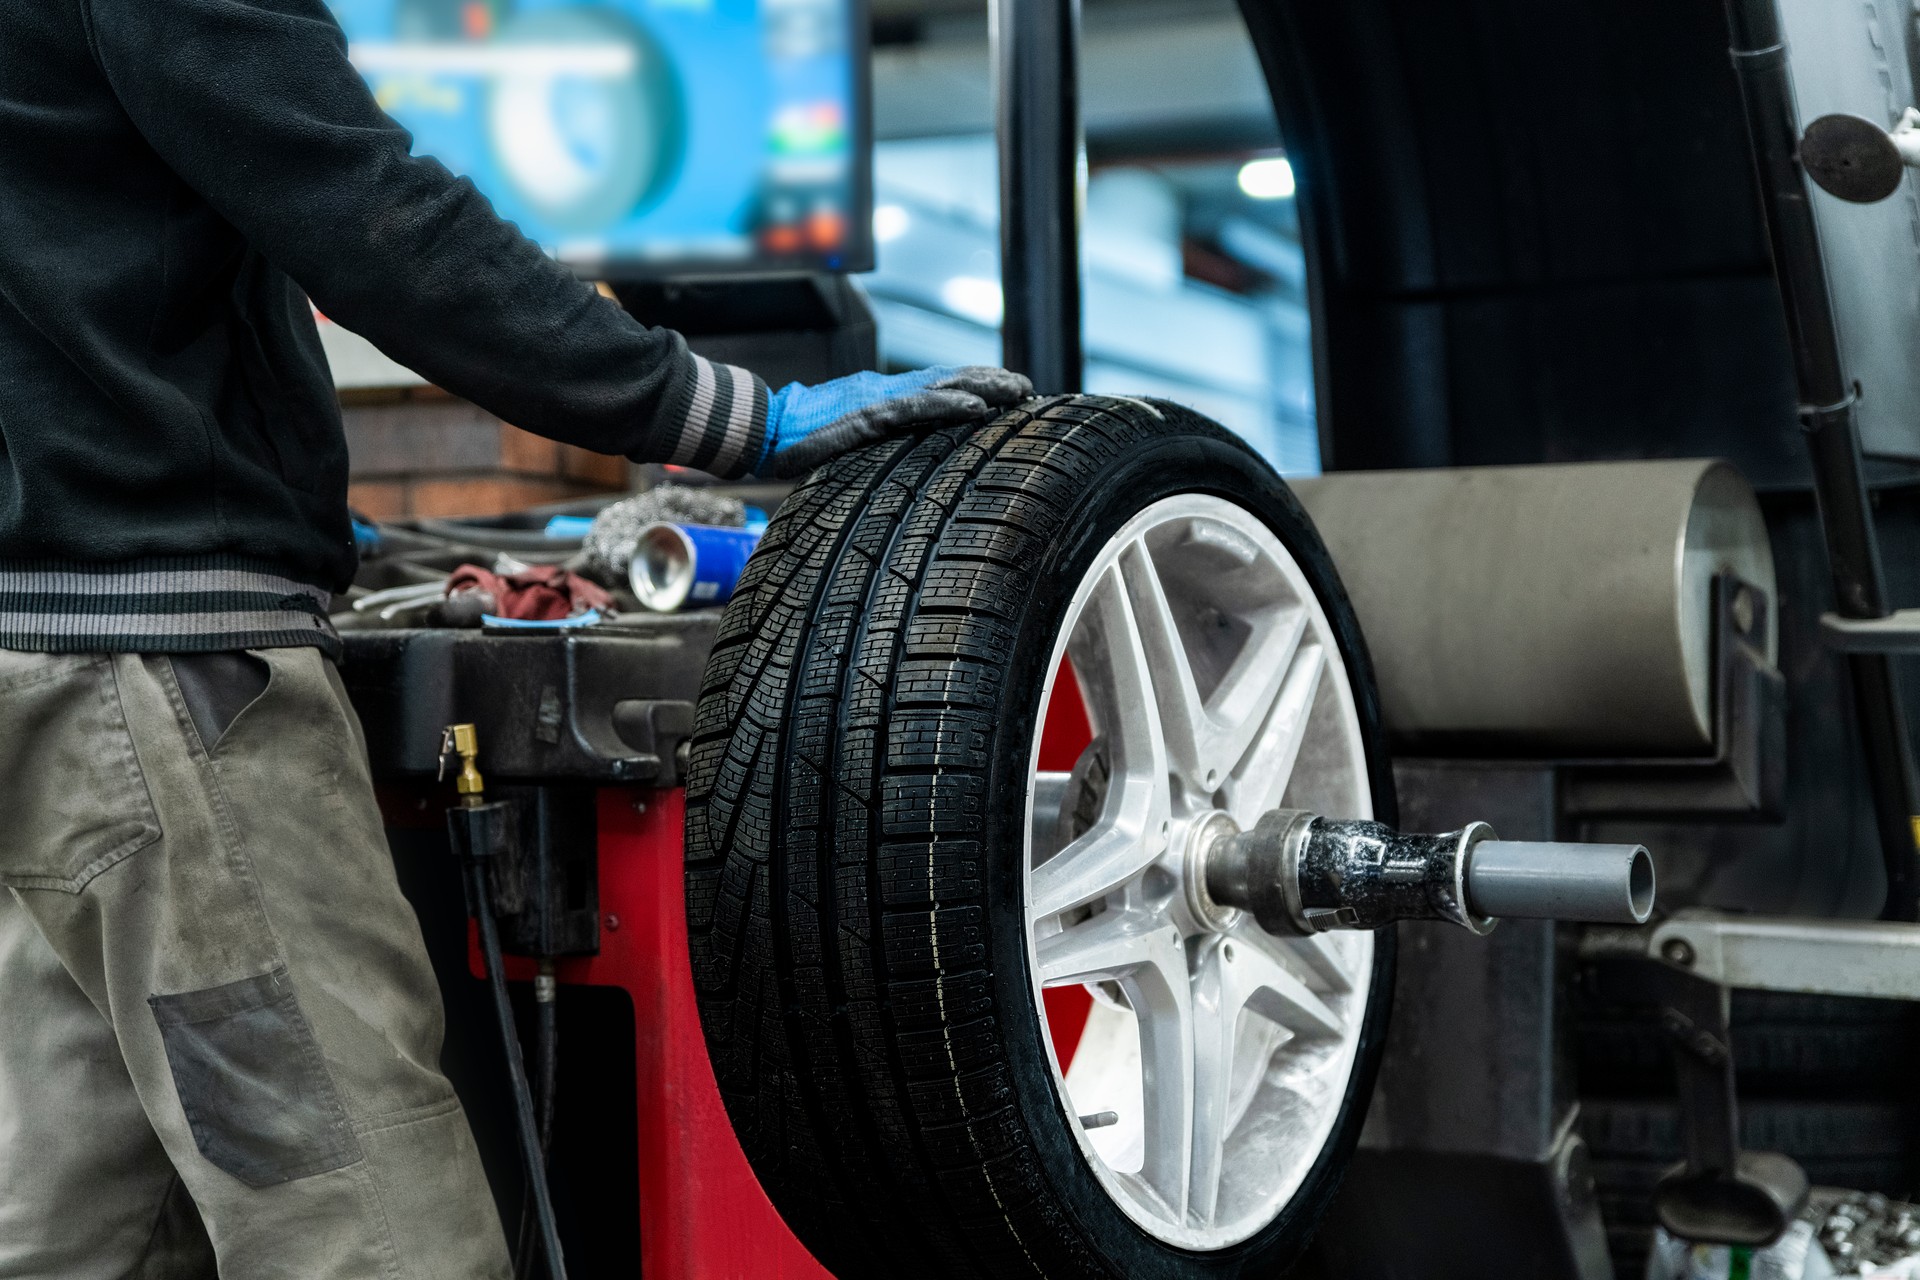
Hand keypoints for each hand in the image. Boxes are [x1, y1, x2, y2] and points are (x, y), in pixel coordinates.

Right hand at [758, 366, 1032, 477]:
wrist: (761, 432)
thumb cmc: (798, 442)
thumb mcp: (845, 443)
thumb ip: (872, 443)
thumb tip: (893, 462)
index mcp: (882, 400)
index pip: (936, 387)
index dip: (973, 385)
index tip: (1009, 390)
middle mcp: (885, 393)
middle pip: (947, 381)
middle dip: (989, 381)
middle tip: (1027, 386)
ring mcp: (878, 400)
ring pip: (940, 388)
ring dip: (982, 388)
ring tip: (1017, 390)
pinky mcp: (867, 415)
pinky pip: (915, 409)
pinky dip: (948, 406)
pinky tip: (976, 408)